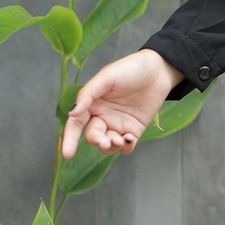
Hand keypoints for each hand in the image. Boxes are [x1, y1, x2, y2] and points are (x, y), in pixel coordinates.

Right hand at [61, 49, 183, 158]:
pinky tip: (129, 138)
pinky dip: (125, 146)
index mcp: (91, 104)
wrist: (157, 71)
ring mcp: (118, 125)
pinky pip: (126, 147)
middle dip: (97, 141)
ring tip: (118, 140)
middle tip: (105, 141)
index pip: (76, 124)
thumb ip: (88, 94)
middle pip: (93, 136)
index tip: (67, 154)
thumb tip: (72, 113)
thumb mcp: (106, 78)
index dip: (70, 140)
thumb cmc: (129, 70)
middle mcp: (102, 117)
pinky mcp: (134, 131)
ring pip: (109, 145)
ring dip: (111, 146)